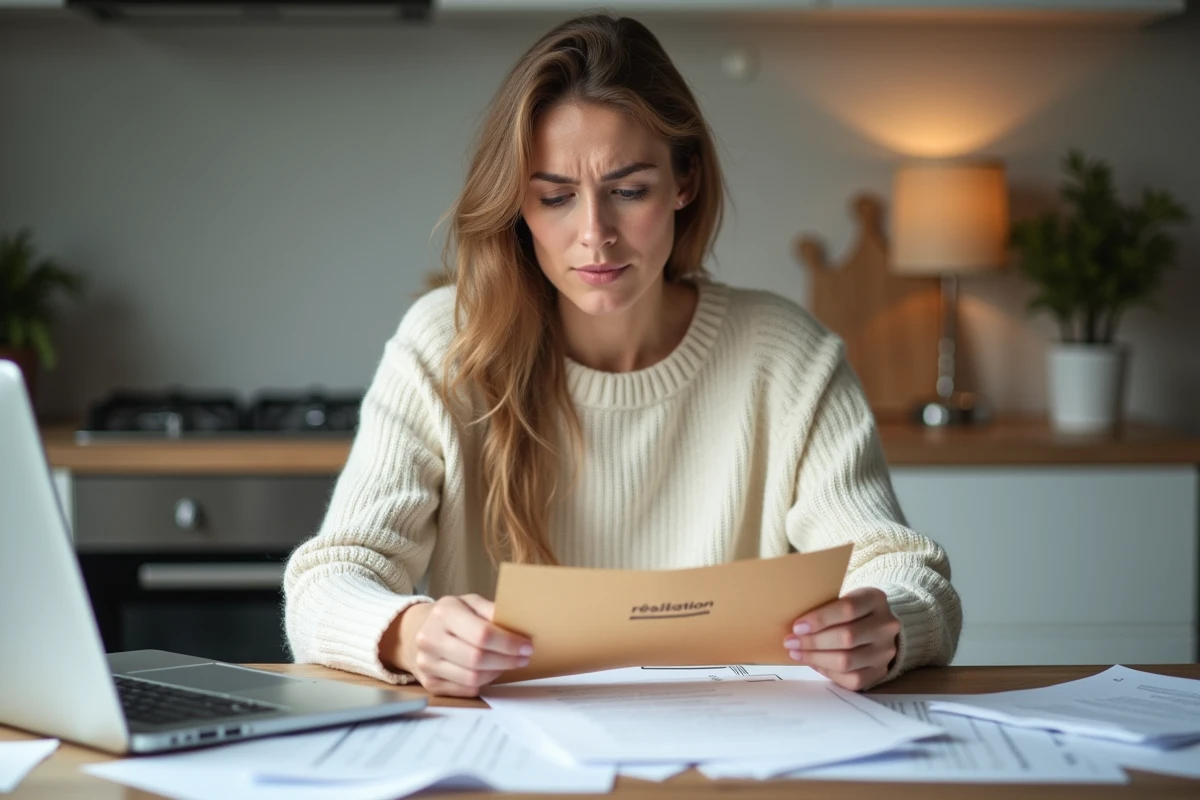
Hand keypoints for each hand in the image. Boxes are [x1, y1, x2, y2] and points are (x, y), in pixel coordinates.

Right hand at [385, 594, 532, 697]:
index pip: (482, 634)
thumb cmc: (453, 616)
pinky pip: (465, 690)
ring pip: (472, 678)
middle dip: (507, 660)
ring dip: (497, 673)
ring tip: (508, 663)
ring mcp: (426, 663)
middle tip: (523, 657)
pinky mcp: (428, 683)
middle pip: (477, 659)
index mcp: (444, 612)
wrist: (418, 631)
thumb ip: (493, 612)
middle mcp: (430, 638)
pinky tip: (490, 672)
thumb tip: (520, 626)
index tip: (526, 645)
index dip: (508, 643)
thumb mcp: (471, 603)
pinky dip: (483, 683)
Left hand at [782, 587, 900, 690]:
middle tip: (791, 642)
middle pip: (847, 637)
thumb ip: (824, 606)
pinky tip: (814, 663)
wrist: (877, 626)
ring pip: (847, 661)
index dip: (820, 619)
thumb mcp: (842, 598)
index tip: (797, 626)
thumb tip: (793, 625)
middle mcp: (886, 625)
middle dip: (813, 642)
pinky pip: (851, 679)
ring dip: (816, 658)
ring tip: (797, 653)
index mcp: (875, 599)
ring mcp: (885, 651)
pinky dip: (828, 672)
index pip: (848, 609)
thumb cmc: (849, 611)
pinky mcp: (880, 672)